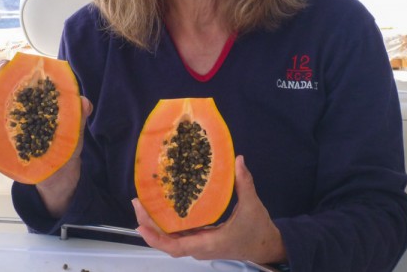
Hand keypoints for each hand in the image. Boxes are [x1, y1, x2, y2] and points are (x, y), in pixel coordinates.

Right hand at [0, 59, 92, 216]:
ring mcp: (6, 125)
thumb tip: (84, 102)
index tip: (5, 67)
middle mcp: (16, 107)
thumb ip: (79, 112)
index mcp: (33, 96)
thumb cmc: (66, 140)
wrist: (61, 170)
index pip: (18, 76)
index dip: (9, 68)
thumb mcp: (75, 125)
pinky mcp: (1, 144)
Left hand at [133, 155, 285, 264]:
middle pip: (167, 242)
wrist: (268, 246)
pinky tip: (161, 208)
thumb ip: (244, 182)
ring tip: (144, 203)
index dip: (156, 238)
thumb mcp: (252, 205)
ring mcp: (199, 245)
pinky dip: (166, 224)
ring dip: (155, 225)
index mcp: (209, 242)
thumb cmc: (258, 230)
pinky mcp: (201, 240)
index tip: (141, 225)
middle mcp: (200, 247)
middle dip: (149, 226)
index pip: (176, 246)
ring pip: (171, 240)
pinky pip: (179, 235)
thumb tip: (238, 159)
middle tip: (138, 203)